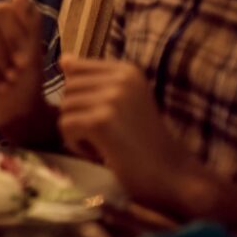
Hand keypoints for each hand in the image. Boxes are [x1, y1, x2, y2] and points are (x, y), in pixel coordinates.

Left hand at [56, 57, 207, 214]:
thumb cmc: (145, 142)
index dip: (82, 96)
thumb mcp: (123, 102)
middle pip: (68, 89)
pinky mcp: (102, 121)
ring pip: (64, 108)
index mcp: (127, 70)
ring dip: (78, 132)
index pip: (75, 68)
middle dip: (78, 114)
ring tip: (108, 144)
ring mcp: (112, 98)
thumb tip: (63, 59)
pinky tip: (103, 153)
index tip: (109, 116)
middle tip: (108, 134)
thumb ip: (95, 80)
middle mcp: (121, 78)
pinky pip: (66, 127)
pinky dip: (77, 145)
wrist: (173, 177)